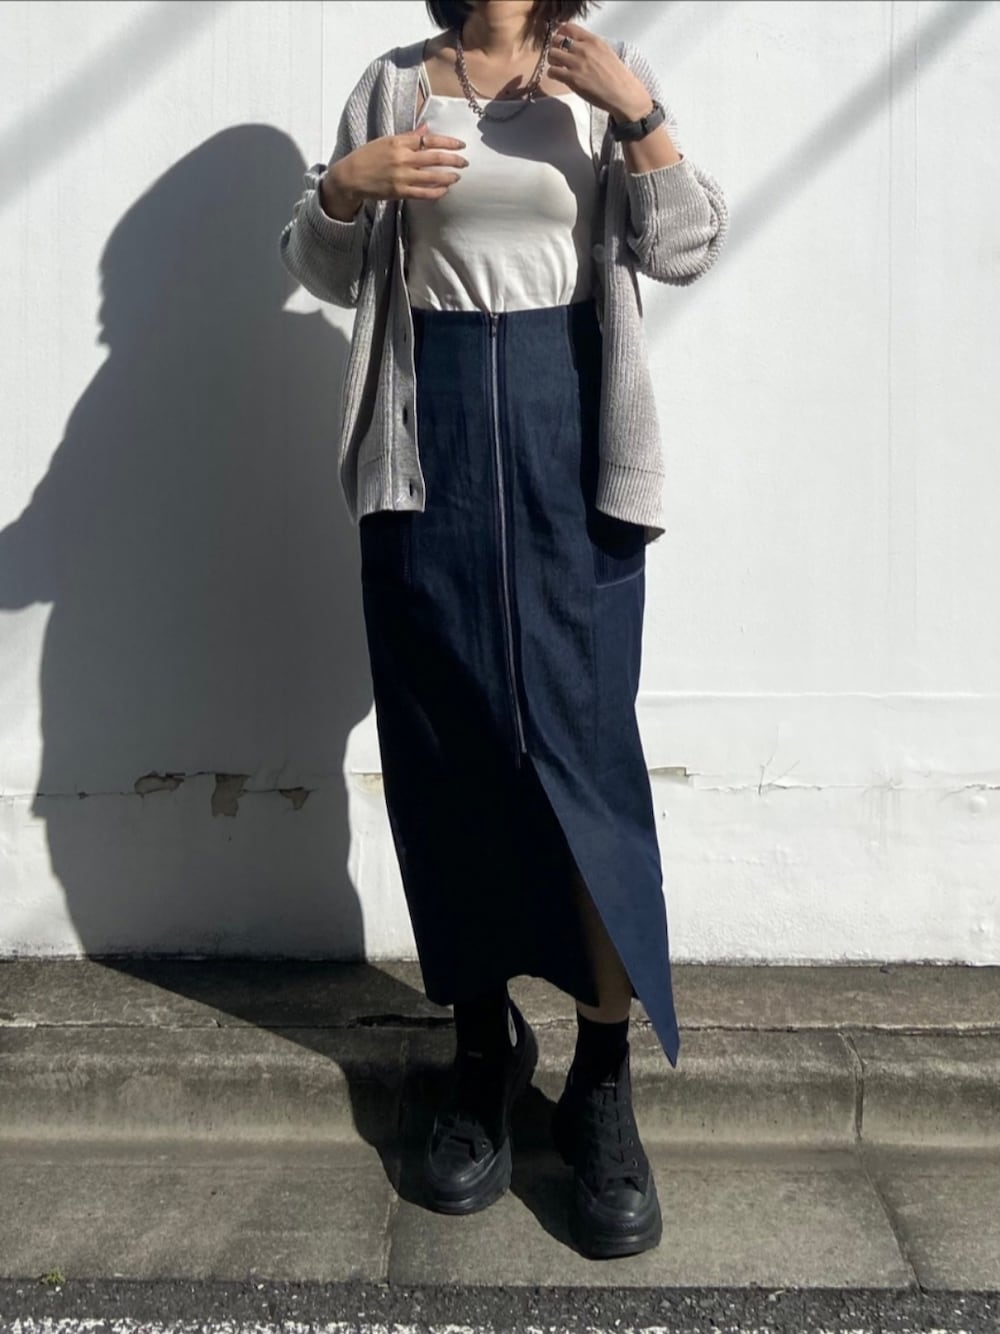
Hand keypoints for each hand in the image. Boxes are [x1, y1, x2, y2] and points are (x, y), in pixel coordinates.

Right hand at [323, 123, 467, 216]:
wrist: (351, 176)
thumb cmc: (368, 156)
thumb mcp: (387, 140)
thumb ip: (409, 136)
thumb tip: (427, 128)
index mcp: (400, 142)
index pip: (429, 140)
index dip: (448, 142)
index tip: (461, 145)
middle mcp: (402, 158)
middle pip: (434, 158)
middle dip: (453, 160)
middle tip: (465, 162)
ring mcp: (402, 176)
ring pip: (432, 177)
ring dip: (448, 177)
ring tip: (457, 177)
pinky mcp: (399, 192)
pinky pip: (423, 193)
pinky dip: (436, 192)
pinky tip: (444, 191)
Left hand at [546, 22, 653, 122]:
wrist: (622, 93)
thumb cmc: (617, 76)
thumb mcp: (605, 52)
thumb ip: (591, 47)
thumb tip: (577, 46)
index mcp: (593, 40)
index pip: (569, 28)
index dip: (560, 33)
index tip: (560, 40)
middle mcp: (583, 49)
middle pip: (557, 40)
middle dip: (555, 47)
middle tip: (557, 56)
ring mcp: (577, 63)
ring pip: (552, 54)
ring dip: (552, 60)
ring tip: (557, 67)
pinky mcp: (572, 79)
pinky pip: (552, 71)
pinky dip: (552, 73)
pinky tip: (558, 76)